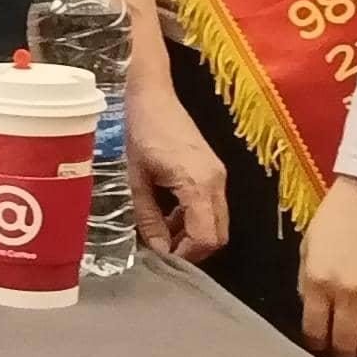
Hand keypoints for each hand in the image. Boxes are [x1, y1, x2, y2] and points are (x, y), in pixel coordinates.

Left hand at [127, 80, 226, 262]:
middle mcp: (217, 183)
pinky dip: (195, 219)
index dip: (187, 255)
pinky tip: (169, 216)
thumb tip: (158, 251)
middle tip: (163, 251)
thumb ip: (149, 219)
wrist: (155, 96)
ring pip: (217, 222)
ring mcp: (219, 177)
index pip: (207, 238)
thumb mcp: (137, 180)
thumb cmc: (141, 132)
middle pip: (218, 235)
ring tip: (161, 234)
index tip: (163, 259)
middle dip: (193, 249)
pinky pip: (212, 207)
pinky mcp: (215, 172)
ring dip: (193, 234)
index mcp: (198, 185)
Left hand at [296, 176, 356, 356]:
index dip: (315, 341)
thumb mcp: (309, 245)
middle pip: (345, 342)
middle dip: (341, 352)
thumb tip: (313, 310)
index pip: (314, 329)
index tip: (319, 341)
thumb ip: (308, 281)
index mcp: (318, 280)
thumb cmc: (338, 214)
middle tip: (343, 350)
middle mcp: (347, 292)